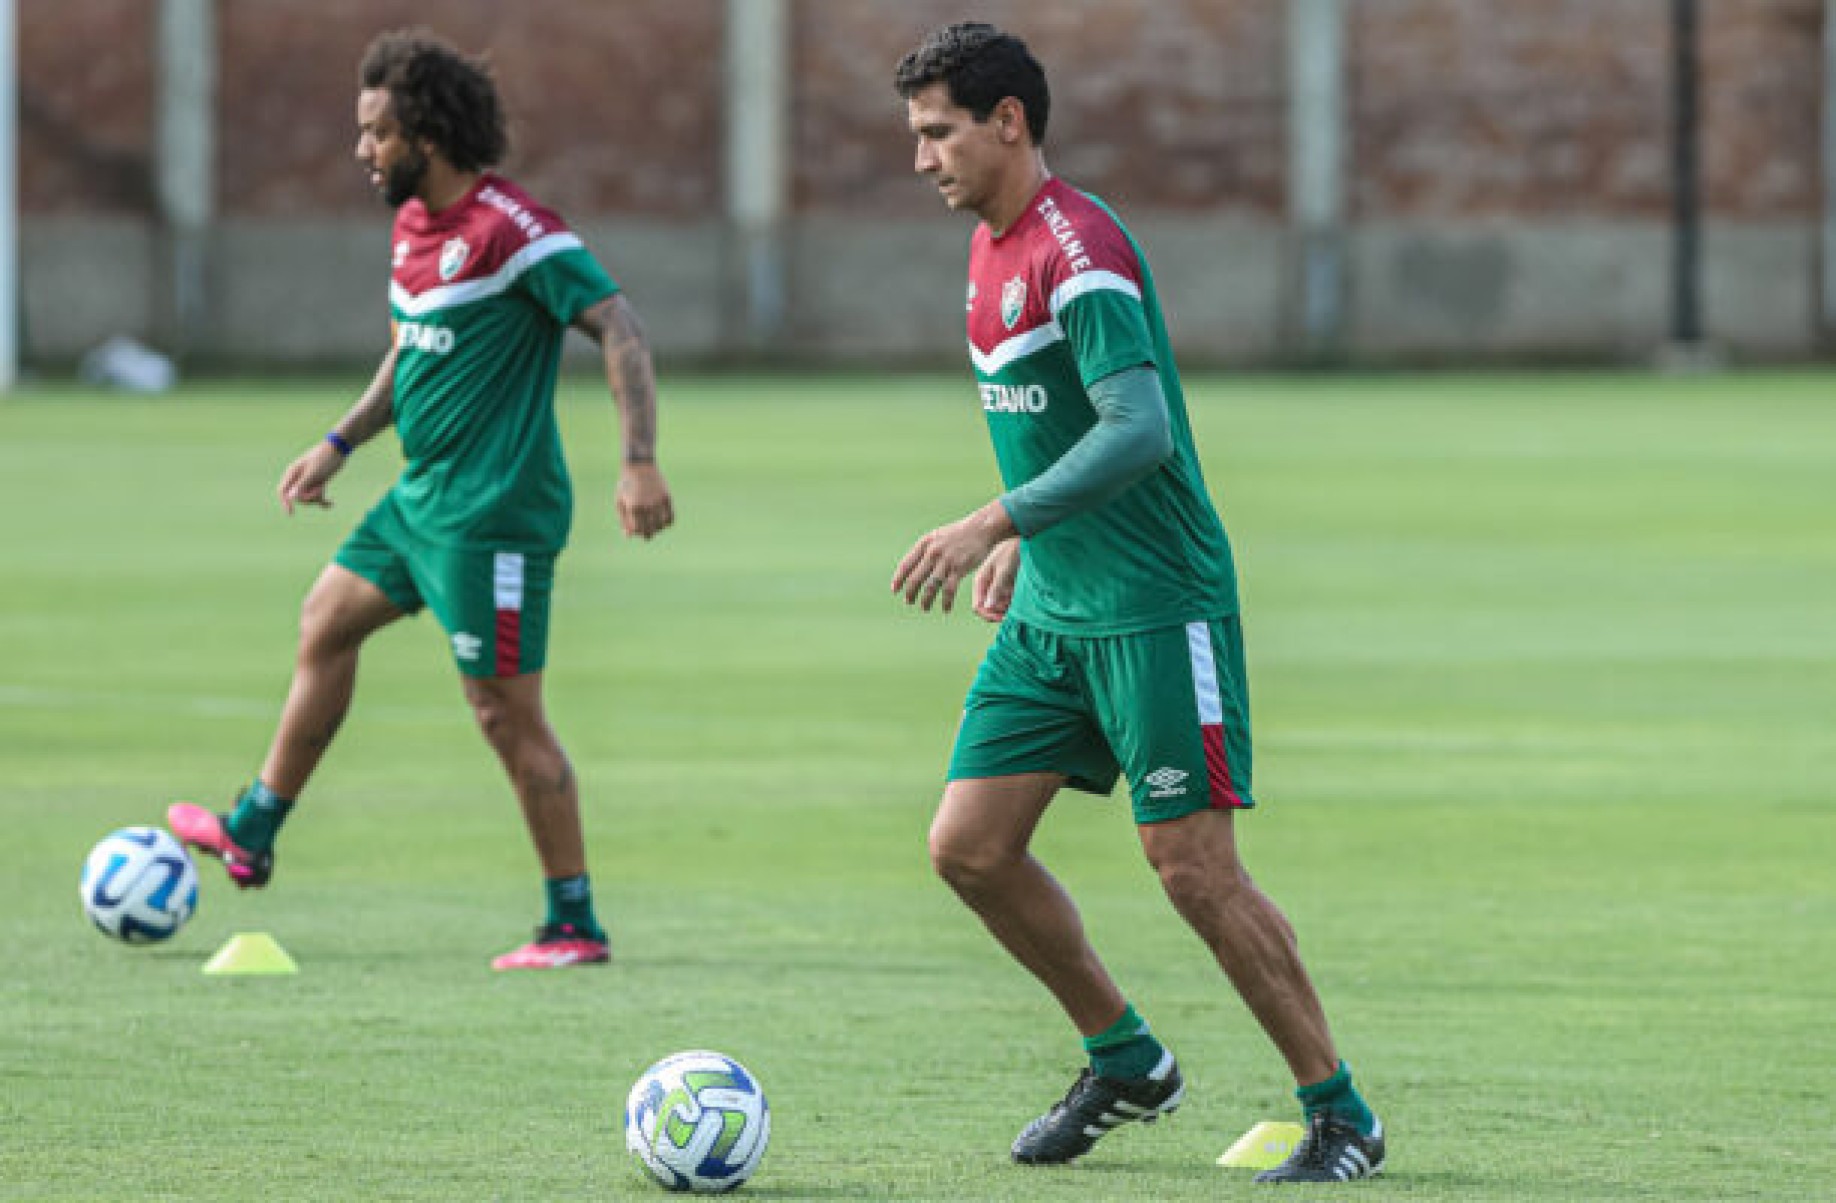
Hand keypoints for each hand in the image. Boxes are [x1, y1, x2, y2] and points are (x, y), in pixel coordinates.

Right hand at [277, 441, 345, 513]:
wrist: (339, 449)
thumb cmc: (324, 458)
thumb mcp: (313, 473)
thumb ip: (301, 485)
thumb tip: (289, 497)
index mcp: (292, 473)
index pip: (282, 491)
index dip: (285, 502)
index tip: (291, 513)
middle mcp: (299, 478)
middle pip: (297, 497)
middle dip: (308, 497)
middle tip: (319, 490)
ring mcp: (309, 481)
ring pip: (308, 498)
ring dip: (317, 498)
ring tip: (324, 488)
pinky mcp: (319, 483)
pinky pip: (318, 497)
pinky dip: (324, 501)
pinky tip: (332, 503)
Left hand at [616, 462, 673, 538]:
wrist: (639, 465)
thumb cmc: (626, 484)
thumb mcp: (620, 501)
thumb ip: (624, 520)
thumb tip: (629, 535)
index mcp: (633, 507)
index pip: (636, 529)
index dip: (635, 532)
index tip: (633, 528)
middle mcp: (647, 505)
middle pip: (649, 530)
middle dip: (646, 533)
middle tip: (644, 530)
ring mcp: (658, 501)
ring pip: (661, 526)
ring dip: (657, 529)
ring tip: (653, 525)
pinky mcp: (667, 497)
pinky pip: (670, 517)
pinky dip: (667, 523)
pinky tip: (661, 520)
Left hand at [891, 500, 1016, 612]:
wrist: (982, 528)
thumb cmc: (960, 534)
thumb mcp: (938, 536)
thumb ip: (926, 550)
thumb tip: (915, 566)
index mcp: (925, 543)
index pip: (906, 564)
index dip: (898, 579)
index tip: (894, 590)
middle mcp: (932, 552)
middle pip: (915, 578)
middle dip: (910, 593)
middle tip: (909, 602)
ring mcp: (946, 560)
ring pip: (930, 586)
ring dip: (925, 600)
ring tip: (924, 608)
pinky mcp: (959, 568)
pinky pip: (948, 590)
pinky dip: (945, 602)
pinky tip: (945, 609)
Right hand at [971, 537, 1019, 622]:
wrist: (1022, 539)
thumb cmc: (1011, 550)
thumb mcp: (1003, 569)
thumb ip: (996, 588)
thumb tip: (987, 607)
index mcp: (981, 582)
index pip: (978, 607)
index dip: (988, 615)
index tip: (1002, 617)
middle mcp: (987, 587)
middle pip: (988, 610)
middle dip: (998, 614)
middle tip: (1012, 613)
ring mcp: (997, 588)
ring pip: (999, 608)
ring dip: (1006, 611)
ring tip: (1017, 606)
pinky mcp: (1007, 588)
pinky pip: (1007, 603)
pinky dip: (1013, 605)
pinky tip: (1020, 601)